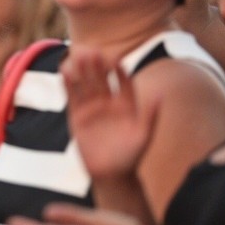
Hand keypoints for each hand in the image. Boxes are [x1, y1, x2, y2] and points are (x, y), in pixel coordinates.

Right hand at [62, 49, 157, 180]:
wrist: (110, 173)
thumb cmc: (131, 156)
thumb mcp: (144, 135)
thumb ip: (151, 115)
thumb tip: (160, 95)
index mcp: (127, 104)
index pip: (124, 82)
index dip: (119, 71)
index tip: (115, 59)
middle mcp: (109, 102)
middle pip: (103, 79)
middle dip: (97, 66)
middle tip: (92, 51)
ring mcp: (92, 108)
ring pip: (86, 84)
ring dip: (82, 71)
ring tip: (76, 56)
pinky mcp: (77, 115)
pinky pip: (72, 97)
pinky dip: (68, 84)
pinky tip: (64, 71)